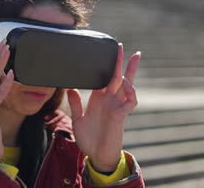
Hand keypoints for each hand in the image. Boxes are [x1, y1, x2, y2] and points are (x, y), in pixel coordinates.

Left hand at [67, 43, 140, 171]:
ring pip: (128, 85)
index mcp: (98, 99)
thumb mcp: (77, 119)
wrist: (96, 155)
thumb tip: (70, 88)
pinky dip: (130, 91)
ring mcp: (116, 106)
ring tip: (133, 58)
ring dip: (131, 72)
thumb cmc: (88, 139)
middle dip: (121, 62)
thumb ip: (76, 104)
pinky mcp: (121, 115)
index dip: (106, 67)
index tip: (105, 54)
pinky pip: (130, 101)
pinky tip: (127, 83)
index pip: (104, 78)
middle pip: (118, 77)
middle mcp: (109, 100)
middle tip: (121, 47)